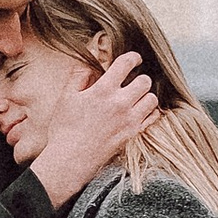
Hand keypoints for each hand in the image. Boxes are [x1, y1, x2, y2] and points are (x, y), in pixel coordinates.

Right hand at [29, 47, 157, 205]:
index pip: (126, 63)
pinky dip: (150, 112)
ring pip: (152, 99)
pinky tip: (140, 111)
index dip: (133, 57)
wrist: (70, 160)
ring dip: (145, 95)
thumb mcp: (66, 97)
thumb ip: (79, 76)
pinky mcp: (132, 134)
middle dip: (139, 78)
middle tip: (133, 82)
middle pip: (145, 81)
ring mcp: (129, 120)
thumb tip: (90, 63)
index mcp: (103, 90)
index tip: (134, 59)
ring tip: (136, 97)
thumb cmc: (64, 129)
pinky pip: (152, 118)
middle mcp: (120, 103)